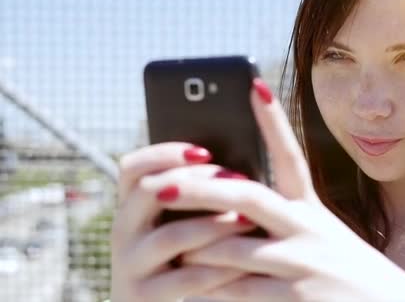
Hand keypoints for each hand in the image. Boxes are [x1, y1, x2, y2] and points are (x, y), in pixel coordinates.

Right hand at [111, 142, 259, 301]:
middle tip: (239, 182)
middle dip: (198, 184)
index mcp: (129, 209)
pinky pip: (186, 278)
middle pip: (149, 192)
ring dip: (215, 225)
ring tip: (247, 220)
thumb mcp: (175, 225)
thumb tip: (235, 170)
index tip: (205, 152)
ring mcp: (130, 265)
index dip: (165, 153)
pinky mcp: (143, 296)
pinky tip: (245, 263)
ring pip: (172, 235)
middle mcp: (122, 232)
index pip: (131, 168)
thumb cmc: (180, 260)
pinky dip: (219, 268)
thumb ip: (190, 200)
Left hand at [133, 78, 404, 300]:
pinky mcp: (296, 297)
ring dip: (196, 246)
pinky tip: (190, 288)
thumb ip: (283, 220)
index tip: (254, 86)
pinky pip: (239, 291)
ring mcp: (301, 262)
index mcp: (310, 209)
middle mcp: (306, 227)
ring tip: (168, 243)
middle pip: (246, 197)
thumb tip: (233, 201)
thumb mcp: (321, 234)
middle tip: (162, 185)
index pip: (290, 156)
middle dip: (200, 189)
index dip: (273, 121)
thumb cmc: (345, 270)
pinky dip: (211, 290)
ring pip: (231, 248)